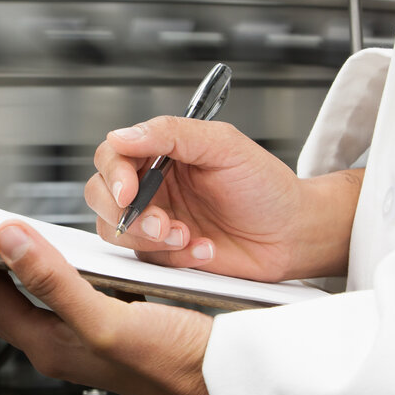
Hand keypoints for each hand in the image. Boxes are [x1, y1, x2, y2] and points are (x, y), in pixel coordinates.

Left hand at [0, 220, 214, 394]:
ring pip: (41, 289)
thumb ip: (54, 281)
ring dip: (23, 260)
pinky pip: (73, 288)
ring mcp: (88, 333)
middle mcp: (65, 341)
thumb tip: (8, 241)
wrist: (228, 379)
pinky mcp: (113, 321)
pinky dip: (63, 264)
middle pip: (8, 294)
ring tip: (1, 234)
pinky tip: (67, 249)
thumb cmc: (175, 364)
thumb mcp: (106, 321)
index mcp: (52, 345)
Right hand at [86, 116, 360, 281]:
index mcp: (161, 154)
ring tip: (186, 236)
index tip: (128, 190)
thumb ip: (170, 133)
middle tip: (160, 222)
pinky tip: (205, 249)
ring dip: (148, 239)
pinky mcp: (164, 255)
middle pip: (100, 196)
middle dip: (125, 214)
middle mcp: (152, 187)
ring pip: (114, 232)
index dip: (113, 174)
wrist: (294, 234)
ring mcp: (154, 222)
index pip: (112, 156)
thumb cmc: (266, 186)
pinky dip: (175, 257)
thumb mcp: (223, 145)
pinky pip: (145, 260)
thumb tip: (122, 135)